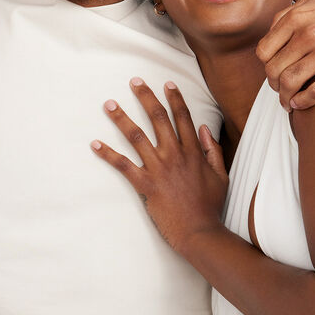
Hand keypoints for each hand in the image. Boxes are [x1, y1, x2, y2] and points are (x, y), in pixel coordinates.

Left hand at [90, 78, 227, 255]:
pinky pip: (122, 165)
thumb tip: (204, 128)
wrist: (200, 232)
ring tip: (108, 104)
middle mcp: (174, 155)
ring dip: (121, 118)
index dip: (175, 98)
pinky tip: (94, 144)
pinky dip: (107, 154)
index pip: (183, 117)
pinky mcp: (145, 184)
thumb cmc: (210, 206)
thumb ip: (213, 150)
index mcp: (193, 152)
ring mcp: (158, 168)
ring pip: (136, 136)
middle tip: (134, 81)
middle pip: (158, 118)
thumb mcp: (221, 175)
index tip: (167, 83)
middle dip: (146, 97)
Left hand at [256, 0, 314, 110]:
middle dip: (273, 84)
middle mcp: (309, 35)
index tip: (272, 70)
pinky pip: (314, 93)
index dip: (265, 65)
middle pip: (274, 70)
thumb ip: (289, 14)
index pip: (264, 52)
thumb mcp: (314, 0)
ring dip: (284, 97)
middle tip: (278, 89)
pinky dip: (302, 102)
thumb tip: (271, 32)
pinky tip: (300, 104)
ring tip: (287, 101)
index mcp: (297, 18)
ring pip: (290, 83)